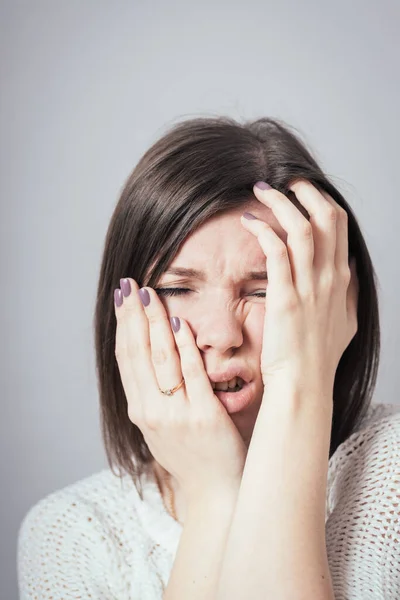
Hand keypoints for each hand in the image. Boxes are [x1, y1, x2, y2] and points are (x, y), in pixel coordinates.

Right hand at [114, 280, 246, 502]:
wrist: (217, 493)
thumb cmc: (193, 457)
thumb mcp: (162, 429)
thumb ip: (155, 396)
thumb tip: (150, 361)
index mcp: (141, 412)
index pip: (126, 360)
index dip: (122, 327)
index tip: (122, 299)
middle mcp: (152, 411)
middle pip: (137, 354)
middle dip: (132, 317)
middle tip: (130, 285)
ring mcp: (176, 414)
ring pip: (160, 359)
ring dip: (154, 323)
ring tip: (151, 294)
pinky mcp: (203, 415)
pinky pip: (191, 374)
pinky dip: (183, 346)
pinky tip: (180, 322)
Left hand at [241, 180, 357, 392]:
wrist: (304, 384)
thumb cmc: (319, 357)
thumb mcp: (346, 323)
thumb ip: (348, 294)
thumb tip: (348, 270)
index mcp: (341, 279)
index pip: (340, 225)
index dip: (320, 201)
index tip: (302, 191)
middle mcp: (330, 277)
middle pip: (327, 217)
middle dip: (305, 191)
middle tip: (284, 181)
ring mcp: (309, 286)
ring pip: (302, 227)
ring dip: (281, 202)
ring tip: (261, 190)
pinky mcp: (285, 297)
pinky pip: (277, 250)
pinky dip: (263, 229)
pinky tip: (249, 221)